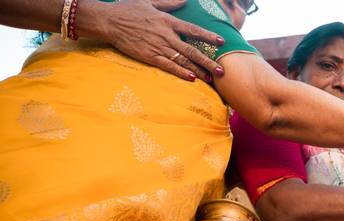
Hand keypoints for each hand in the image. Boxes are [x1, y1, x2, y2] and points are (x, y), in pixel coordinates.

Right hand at [92, 0, 225, 81]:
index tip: (221, 42)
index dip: (207, 36)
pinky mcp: (150, 56)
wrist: (108, 21)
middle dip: (208, 61)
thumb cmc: (128, 9)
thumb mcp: (149, 2)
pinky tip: (192, 78)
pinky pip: (169, 66)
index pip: (193, 29)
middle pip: (192, 50)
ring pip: (183, 60)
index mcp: (167, 21)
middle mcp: (166, 35)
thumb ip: (169, 3)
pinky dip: (181, 72)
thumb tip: (185, 0)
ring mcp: (158, 47)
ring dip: (199, 70)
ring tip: (211, 78)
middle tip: (222, 70)